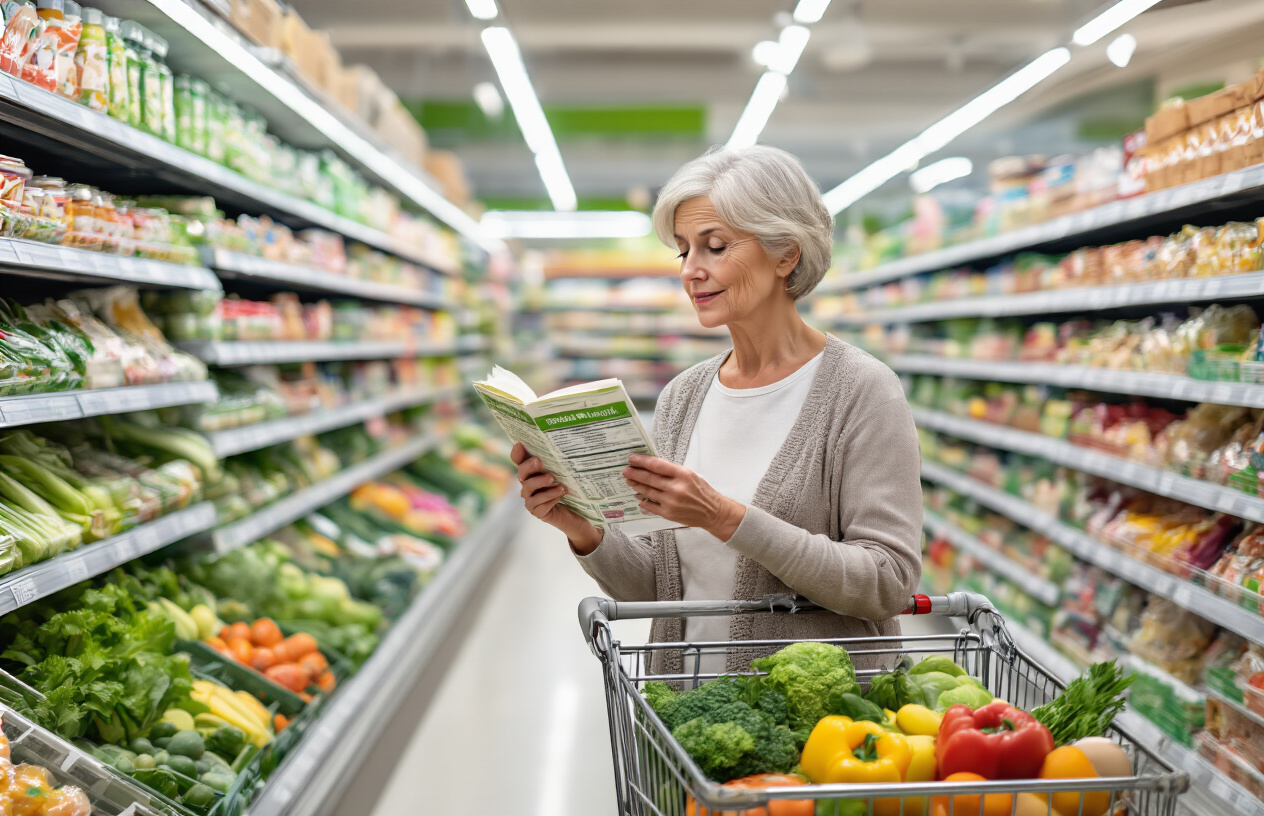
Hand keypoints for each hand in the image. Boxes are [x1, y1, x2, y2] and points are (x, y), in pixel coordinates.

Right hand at [511, 443, 602, 552]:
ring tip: (558, 483)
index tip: (519, 444)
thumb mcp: (562, 473)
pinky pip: (540, 505)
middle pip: (522, 474)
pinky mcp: (538, 512)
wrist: (576, 512)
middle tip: (539, 462)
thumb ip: (556, 463)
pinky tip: (561, 495)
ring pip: (529, 489)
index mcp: (531, 474)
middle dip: (529, 467)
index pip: (519, 461)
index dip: (517, 453)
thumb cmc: (566, 488)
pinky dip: (551, 499)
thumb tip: (562, 447)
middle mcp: (527, 486)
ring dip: (542, 484)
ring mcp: (530, 500)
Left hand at [622, 454, 744, 539]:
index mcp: (682, 474)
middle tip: (625, 469)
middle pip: (649, 478)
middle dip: (634, 473)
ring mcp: (671, 502)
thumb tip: (652, 465)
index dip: (642, 461)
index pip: (657, 465)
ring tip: (629, 480)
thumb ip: (672, 471)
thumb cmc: (702, 491)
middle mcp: (676, 488)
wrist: (713, 512)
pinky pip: (650, 506)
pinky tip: (637, 496)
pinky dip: (642, 500)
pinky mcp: (668, 514)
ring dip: (636, 485)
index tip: (632, 458)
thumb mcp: (690, 474)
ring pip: (647, 492)